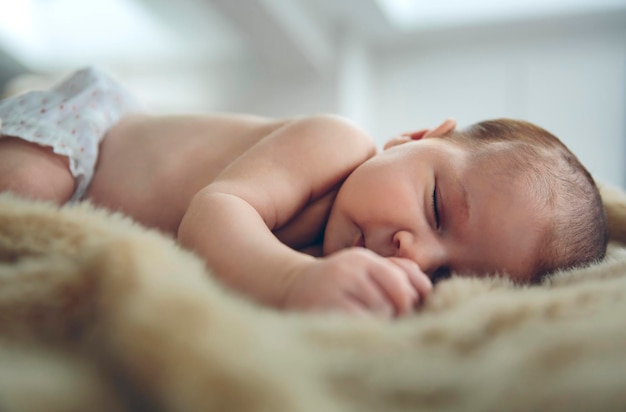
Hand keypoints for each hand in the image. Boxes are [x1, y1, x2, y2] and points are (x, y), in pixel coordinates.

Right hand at [283, 248, 431, 317]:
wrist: (292, 286)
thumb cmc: (338, 283)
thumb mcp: (364, 270)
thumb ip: (396, 272)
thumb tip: (426, 288)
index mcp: (363, 259)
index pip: (402, 280)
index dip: (411, 300)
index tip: (407, 311)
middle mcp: (351, 269)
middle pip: (395, 298)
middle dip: (398, 314)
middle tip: (390, 321)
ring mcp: (338, 287)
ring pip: (381, 312)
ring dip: (381, 324)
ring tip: (370, 325)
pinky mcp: (327, 306)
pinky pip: (361, 323)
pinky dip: (365, 330)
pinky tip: (357, 330)